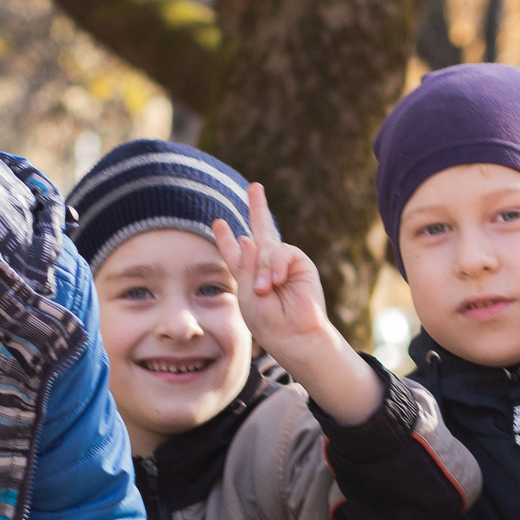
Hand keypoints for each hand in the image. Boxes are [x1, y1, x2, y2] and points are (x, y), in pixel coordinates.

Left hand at [211, 185, 381, 425]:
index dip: (226, 238)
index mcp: (249, 274)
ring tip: (265, 290)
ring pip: (266, 248)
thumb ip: (245, 265)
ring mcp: (284, 262)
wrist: (294, 334)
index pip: (236, 251)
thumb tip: (249, 236)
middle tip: (254, 186)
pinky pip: (282, 252)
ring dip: (263, 270)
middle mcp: (267, 264)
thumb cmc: (267, 321)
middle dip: (257, 207)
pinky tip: (276, 282)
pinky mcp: (300, 262)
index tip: (219, 223)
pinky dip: (276, 267)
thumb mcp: (246, 293)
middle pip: (260, 230)